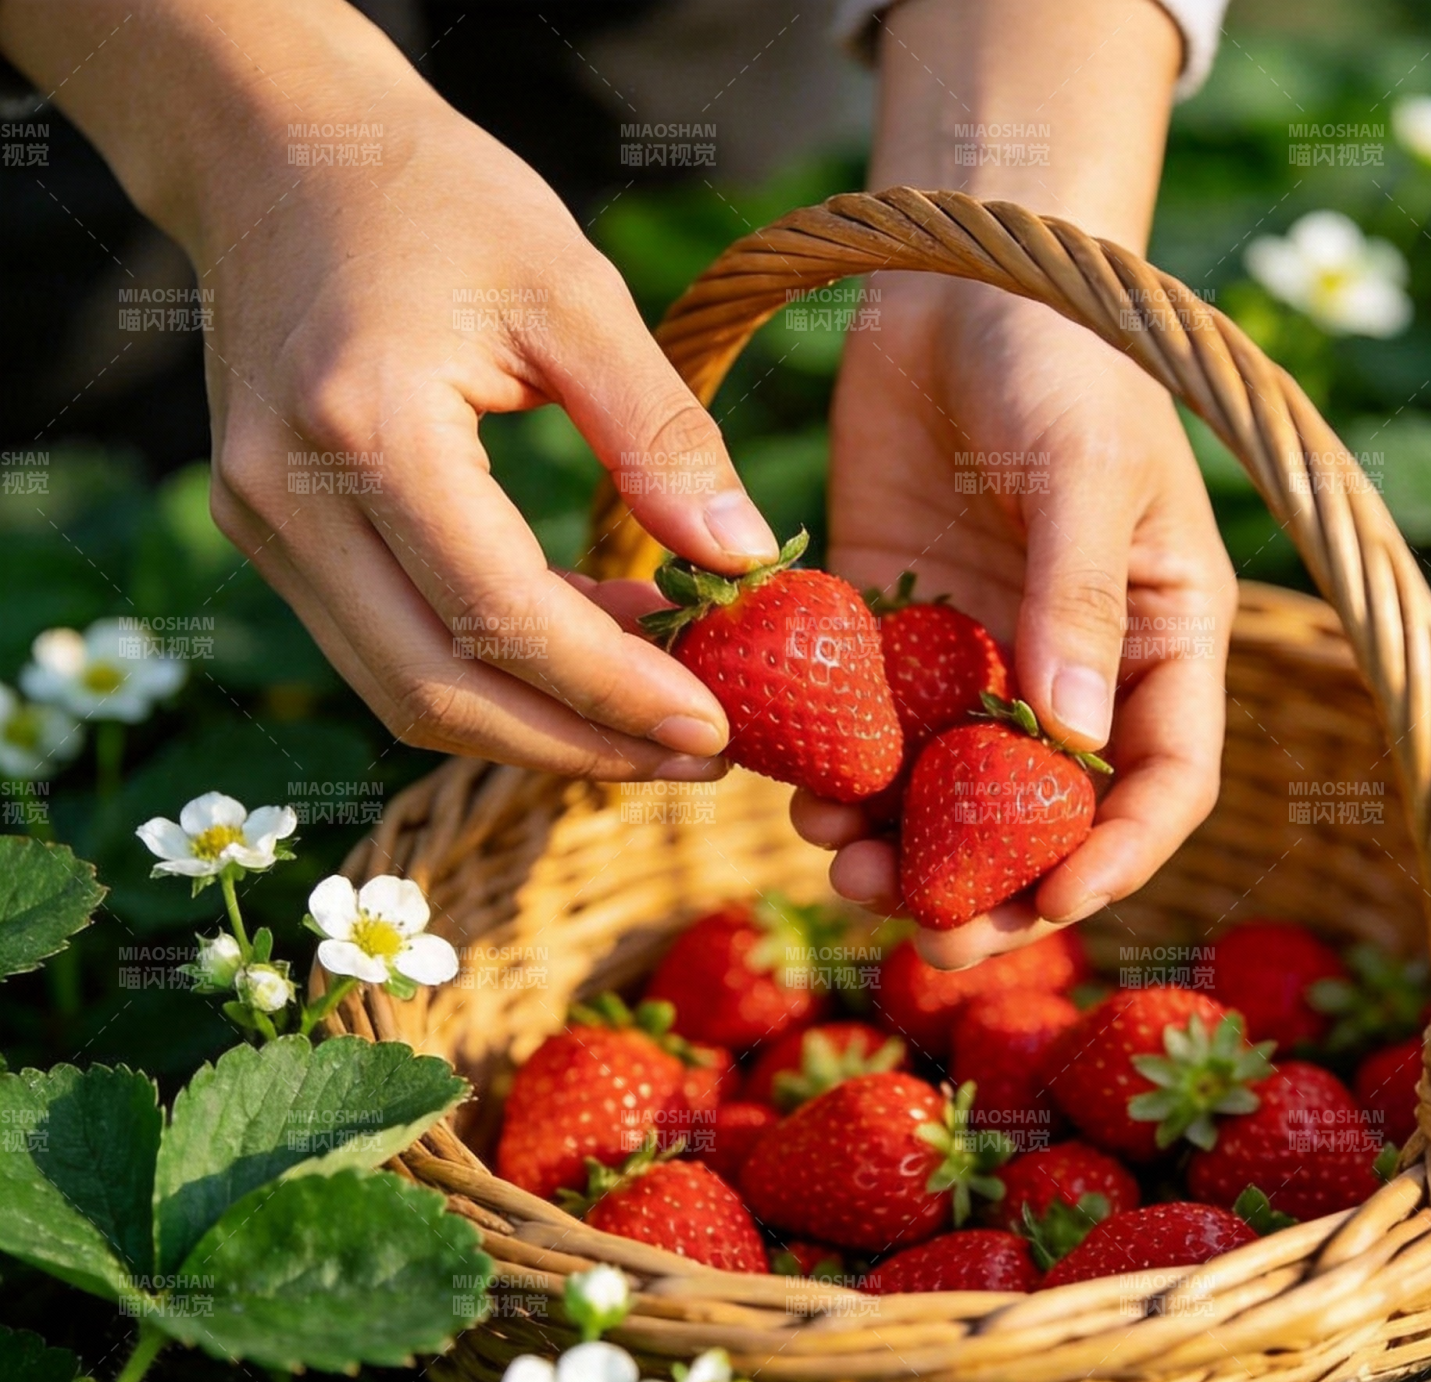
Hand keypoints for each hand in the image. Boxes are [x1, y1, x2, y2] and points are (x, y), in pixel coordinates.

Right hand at [2, 0, 779, 779]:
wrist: (282, 154)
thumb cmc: (435, 199)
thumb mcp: (572, 291)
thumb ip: (661, 432)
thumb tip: (745, 560)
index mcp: (363, 429)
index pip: (497, 616)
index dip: (612, 694)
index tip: (715, 729)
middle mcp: (290, 502)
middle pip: (437, 694)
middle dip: (579, 746)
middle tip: (698, 757)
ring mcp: (266, 530)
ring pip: (405, 694)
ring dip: (537, 728)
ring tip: (657, 716)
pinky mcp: (276, 539)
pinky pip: (392, 648)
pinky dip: (493, 674)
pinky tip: (590, 651)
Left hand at [793, 276, 1235, 963]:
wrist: (952, 276)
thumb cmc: (1059, 349)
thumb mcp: (1087, 463)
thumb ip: (1077, 592)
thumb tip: (1070, 737)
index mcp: (1153, 641)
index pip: (1162, 783)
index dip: (1116, 858)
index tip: (1051, 904)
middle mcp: (1065, 670)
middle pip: (1040, 820)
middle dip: (988, 890)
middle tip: (927, 939)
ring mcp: (970, 658)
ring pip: (939, 793)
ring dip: (896, 850)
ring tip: (840, 869)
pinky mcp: (885, 634)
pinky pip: (860, 727)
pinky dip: (831, 773)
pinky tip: (795, 793)